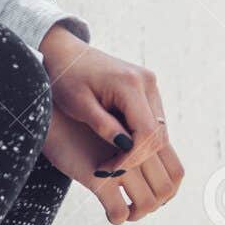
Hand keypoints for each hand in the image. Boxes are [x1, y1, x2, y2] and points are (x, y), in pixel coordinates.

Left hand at [37, 25, 183, 222]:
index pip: (146, 132)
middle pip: (158, 135)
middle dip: (137, 159)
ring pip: (159, 131)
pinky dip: (139, 141)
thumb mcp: (78, 104)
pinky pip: (152, 124)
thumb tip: (125, 147)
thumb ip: (102, 125)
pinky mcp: (147, 91)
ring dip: (139, 152)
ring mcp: (150, 86)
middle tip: (108, 171)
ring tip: (111, 163)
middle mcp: (147, 83)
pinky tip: (117, 150)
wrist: (65, 53)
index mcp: (130, 84)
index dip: (132, 158)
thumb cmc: (66, 78)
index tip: (108, 171)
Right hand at [41, 106, 178, 223]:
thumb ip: (130, 138)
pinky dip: (117, 217)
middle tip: (140, 206)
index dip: (169, 189)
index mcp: (145, 135)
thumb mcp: (110, 122)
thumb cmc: (77, 114)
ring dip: (139, 213)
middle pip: (166, 188)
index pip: (175, 171)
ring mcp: (119, 163)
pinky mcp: (97, 176)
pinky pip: (118, 210)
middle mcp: (137, 149)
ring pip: (148, 202)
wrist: (46, 109)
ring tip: (127, 212)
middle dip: (156, 203)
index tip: (154, 194)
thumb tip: (149, 164)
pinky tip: (110, 214)